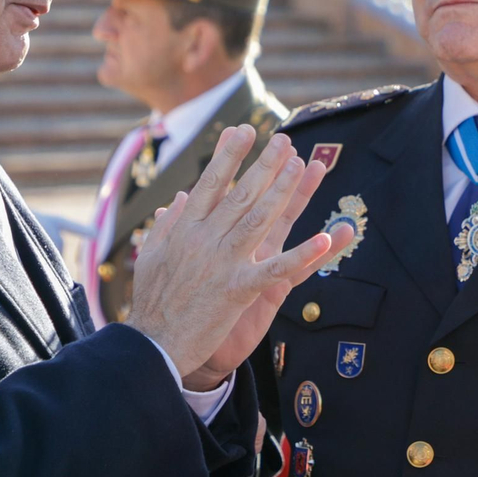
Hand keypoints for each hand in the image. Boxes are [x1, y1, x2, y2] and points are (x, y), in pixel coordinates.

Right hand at [128, 127, 342, 385]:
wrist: (152, 346)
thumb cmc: (151, 303)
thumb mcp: (152, 257)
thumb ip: (168, 226)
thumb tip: (177, 198)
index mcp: (184, 230)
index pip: (209, 184)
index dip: (228, 156)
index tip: (242, 130)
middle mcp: (203, 240)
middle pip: (240, 194)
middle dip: (264, 164)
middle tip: (284, 140)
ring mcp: (222, 263)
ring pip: (259, 219)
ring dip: (283, 190)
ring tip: (302, 164)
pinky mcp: (238, 290)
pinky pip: (277, 269)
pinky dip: (302, 254)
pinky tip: (325, 237)